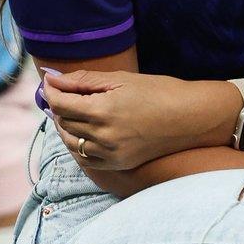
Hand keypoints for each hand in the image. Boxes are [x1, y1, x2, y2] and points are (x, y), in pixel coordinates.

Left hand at [45, 69, 237, 170]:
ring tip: (76, 111)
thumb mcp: (123, 79)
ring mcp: (110, 153)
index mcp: (103, 110)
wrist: (192, 117)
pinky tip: (87, 132)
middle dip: (60, 105)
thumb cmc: (161, 92)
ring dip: (68, 125)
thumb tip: (54, 79)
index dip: (52, 90)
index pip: (61, 103)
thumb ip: (85, 80)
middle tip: (66, 93)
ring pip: (71, 141)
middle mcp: (103, 135)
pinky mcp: (117, 164)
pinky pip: (85, 157)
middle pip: (64, 121)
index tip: (51, 82)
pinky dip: (80, 144)